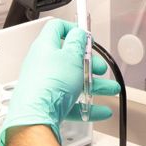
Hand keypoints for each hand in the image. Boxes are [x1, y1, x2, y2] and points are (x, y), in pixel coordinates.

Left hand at [0, 20, 120, 145]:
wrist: (35, 117)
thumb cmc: (50, 84)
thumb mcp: (72, 57)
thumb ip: (78, 42)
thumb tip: (79, 33)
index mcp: (46, 47)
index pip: (56, 28)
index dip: (73, 29)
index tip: (87, 38)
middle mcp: (42, 64)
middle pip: (69, 59)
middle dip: (90, 63)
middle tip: (100, 68)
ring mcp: (44, 84)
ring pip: (73, 82)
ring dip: (94, 85)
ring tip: (110, 90)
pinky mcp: (48, 103)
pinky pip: (70, 102)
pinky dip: (87, 105)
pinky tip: (101, 110)